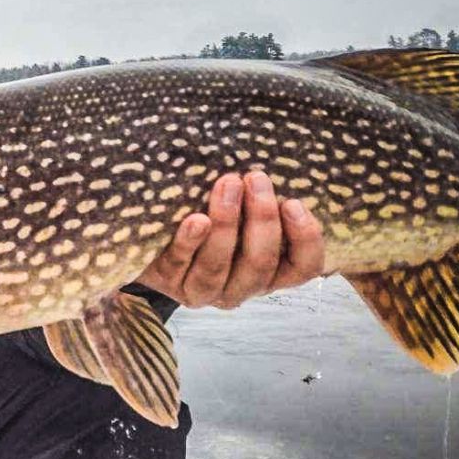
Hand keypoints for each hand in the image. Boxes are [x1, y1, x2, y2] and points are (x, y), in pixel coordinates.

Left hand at [133, 171, 324, 309]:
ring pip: (219, 267)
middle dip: (262, 220)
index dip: (305, 239)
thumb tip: (276, 168)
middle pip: (260, 264)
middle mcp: (240, 287)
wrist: (153, 231)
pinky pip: (180, 265)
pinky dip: (190, 242)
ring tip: (227, 185)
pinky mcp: (168, 283)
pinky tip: (196, 220)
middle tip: (256, 179)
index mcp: (269, 272)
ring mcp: (202, 291)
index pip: (303, 268)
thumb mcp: (244, 206)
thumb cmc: (211, 209)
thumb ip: (263, 198)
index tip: (293, 202)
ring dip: (226, 224)